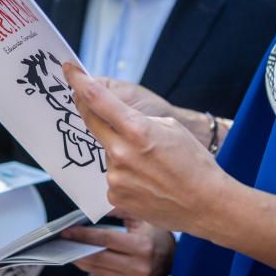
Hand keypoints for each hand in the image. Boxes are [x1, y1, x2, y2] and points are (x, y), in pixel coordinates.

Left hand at [62, 219, 175, 275]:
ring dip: (82, 260)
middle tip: (64, 240)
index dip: (84, 235)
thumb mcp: (142, 216)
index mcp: (142, 246)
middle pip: (99, 258)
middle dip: (78, 248)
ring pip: (99, 270)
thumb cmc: (157, 234)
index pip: (105, 240)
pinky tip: (85, 258)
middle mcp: (138, 266)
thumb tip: (94, 205)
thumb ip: (119, 209)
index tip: (68, 231)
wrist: (173, 257)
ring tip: (70, 248)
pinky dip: (94, 268)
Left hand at [63, 64, 226, 233]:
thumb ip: (138, 119)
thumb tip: (116, 117)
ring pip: (107, 153)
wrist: (207, 204)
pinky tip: (146, 181)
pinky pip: (113, 176)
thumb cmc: (194, 164)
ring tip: (150, 164)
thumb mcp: (170, 127)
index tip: (68, 70)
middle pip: (91, 122)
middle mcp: (121, 153)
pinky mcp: (114, 196)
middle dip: (87, 109)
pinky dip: (125, 174)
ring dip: (120, 151)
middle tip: (87, 101)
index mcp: (137, 129)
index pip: (97, 99)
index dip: (78, 82)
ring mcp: (115, 177)